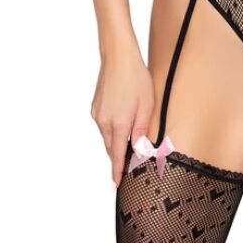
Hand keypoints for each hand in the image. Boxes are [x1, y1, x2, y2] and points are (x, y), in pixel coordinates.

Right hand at [91, 49, 154, 188]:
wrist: (118, 57)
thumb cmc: (137, 79)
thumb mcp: (147, 105)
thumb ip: (141, 130)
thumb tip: (138, 150)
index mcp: (119, 123)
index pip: (117, 155)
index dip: (117, 170)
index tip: (116, 184)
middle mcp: (104, 121)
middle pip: (111, 147)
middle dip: (117, 158)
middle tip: (125, 168)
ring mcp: (97, 114)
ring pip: (107, 136)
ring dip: (116, 140)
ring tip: (129, 139)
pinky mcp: (95, 107)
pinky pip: (104, 124)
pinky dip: (112, 128)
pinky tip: (122, 120)